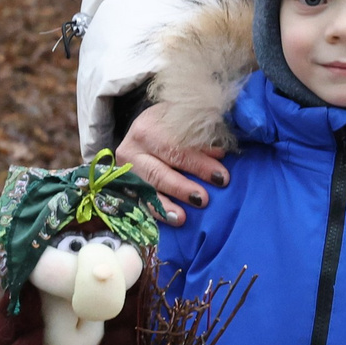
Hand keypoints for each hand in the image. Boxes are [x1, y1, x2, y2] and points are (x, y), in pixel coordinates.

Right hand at [117, 101, 227, 224]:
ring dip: (165, 205)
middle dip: (181, 187)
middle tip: (202, 200)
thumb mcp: (188, 124)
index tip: (222, 177)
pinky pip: (139, 201)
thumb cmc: (176, 127)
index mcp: (149, 127)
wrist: (148, 129)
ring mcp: (124, 169)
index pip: (176, 148)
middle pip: (158, 171)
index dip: (199, 163)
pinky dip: (156, 212)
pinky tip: (168, 220)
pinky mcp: (123, 185)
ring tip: (181, 218)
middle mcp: (132, 148)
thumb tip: (221, 155)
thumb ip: (202, 137)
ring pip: (145, 189)